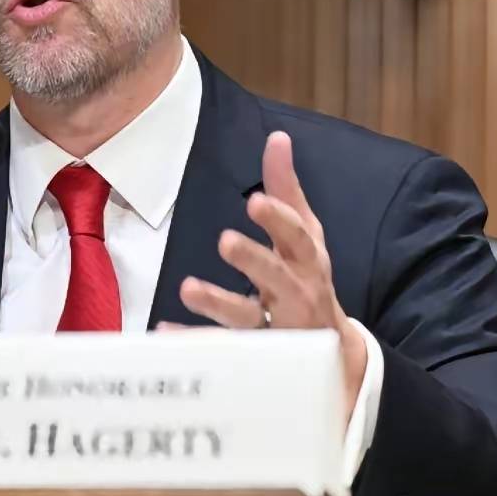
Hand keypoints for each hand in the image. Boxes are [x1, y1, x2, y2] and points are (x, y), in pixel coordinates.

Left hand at [169, 131, 366, 408]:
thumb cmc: (308, 279)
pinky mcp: (255, 357)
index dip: (279, 219)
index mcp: (306, 261)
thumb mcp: (305, 236)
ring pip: (247, 318)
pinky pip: (221, 350)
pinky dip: (193, 341)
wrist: (332, 356)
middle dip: (254, 259)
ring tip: (188, 288)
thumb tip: (277, 138)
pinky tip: (164, 330)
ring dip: (218, 303)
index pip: (298, 237)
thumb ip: (287, 190)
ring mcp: (277, 331)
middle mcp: (296, 294)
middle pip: (276, 277)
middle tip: (225, 240)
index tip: (255, 201)